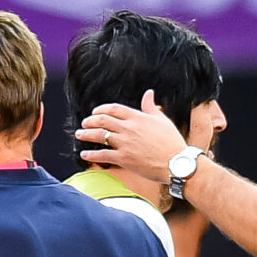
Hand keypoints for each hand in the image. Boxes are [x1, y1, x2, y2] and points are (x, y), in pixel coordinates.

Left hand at [76, 90, 190, 185]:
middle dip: (90, 121)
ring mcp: (125, 143)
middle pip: (102, 120)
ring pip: (99, 136)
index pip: (114, 109)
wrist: (177, 163)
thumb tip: (148, 93)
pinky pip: (102, 155)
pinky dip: (90, 154)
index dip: (101, 109)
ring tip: (79, 134)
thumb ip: (150, 107)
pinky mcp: (123, 158)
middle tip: (84, 123)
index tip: (95, 112)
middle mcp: (129, 128)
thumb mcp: (162, 120)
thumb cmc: (172, 142)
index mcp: (138, 117)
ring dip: (86, 134)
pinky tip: (84, 154)